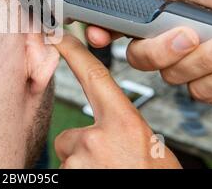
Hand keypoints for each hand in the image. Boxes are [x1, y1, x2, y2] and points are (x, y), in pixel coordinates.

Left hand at [53, 35, 180, 168]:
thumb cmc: (154, 175)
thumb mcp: (148, 146)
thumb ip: (121, 128)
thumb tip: (103, 124)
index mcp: (123, 123)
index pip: (94, 76)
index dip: (74, 53)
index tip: (57, 36)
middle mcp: (97, 138)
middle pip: (71, 132)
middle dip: (81, 146)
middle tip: (107, 162)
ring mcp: (79, 160)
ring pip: (69, 157)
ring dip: (81, 165)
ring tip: (106, 173)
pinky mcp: (68, 175)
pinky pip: (66, 170)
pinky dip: (78, 174)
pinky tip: (98, 177)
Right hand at [86, 0, 211, 105]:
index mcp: (160, 14)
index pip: (117, 28)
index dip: (101, 33)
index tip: (97, 34)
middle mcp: (169, 42)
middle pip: (139, 59)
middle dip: (164, 49)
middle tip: (188, 34)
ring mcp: (189, 67)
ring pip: (174, 78)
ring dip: (207, 58)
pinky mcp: (211, 87)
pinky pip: (202, 92)